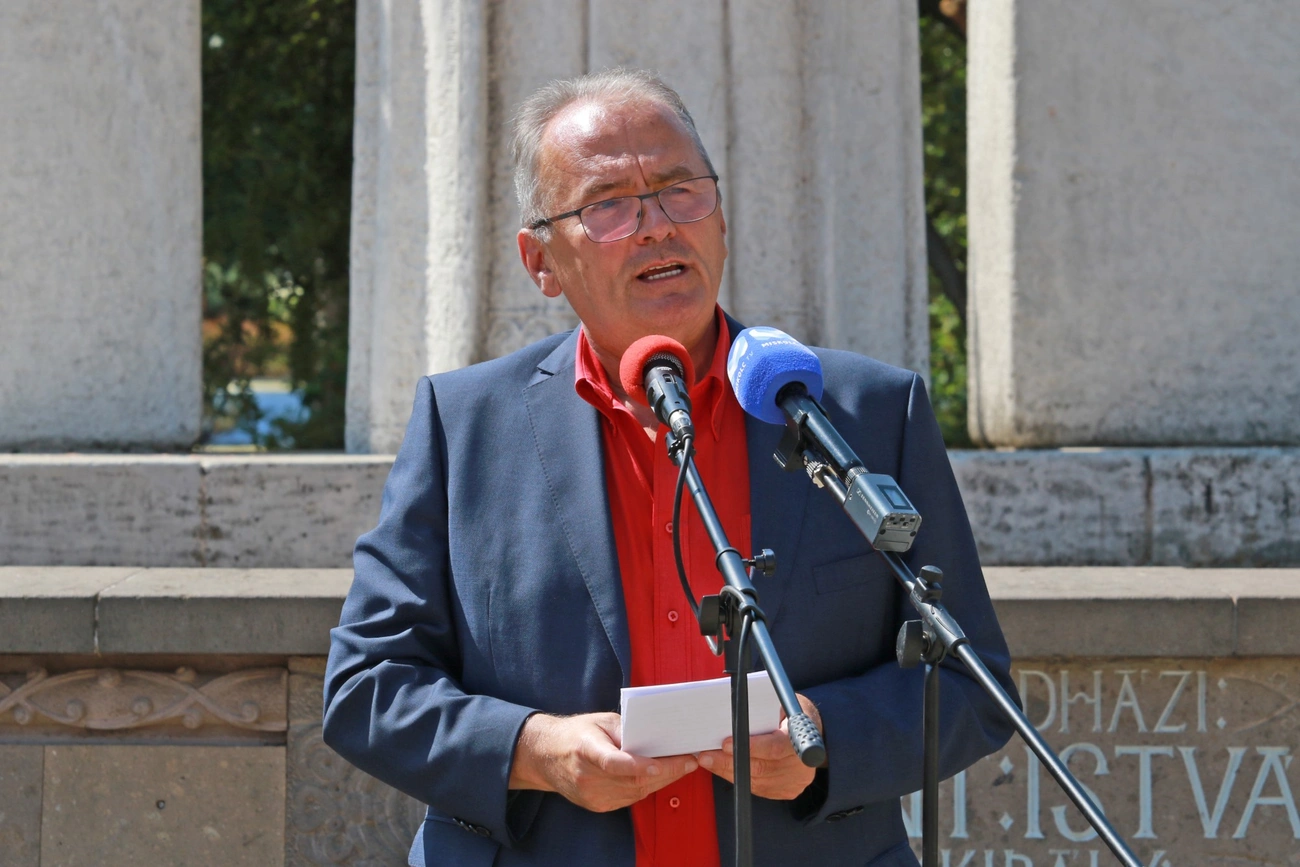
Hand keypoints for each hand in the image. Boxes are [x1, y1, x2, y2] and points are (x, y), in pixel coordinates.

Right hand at [508, 712, 699, 812]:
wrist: (546, 756)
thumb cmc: (576, 733)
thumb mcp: (600, 720)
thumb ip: (626, 728)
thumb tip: (656, 734)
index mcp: (585, 749)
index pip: (614, 762)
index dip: (638, 766)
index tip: (661, 763)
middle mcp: (587, 776)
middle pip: (632, 781)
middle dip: (667, 771)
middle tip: (689, 761)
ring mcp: (591, 795)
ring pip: (636, 793)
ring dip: (662, 781)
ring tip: (681, 766)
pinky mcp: (597, 805)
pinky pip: (630, 799)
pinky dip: (648, 787)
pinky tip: (660, 776)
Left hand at [697, 693, 822, 799]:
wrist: (813, 733)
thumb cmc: (792, 713)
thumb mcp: (782, 703)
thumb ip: (764, 709)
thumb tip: (735, 710)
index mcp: (802, 740)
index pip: (775, 747)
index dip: (750, 747)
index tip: (725, 744)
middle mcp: (801, 766)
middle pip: (761, 768)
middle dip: (729, 762)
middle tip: (706, 755)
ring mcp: (795, 782)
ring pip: (755, 781)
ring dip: (728, 771)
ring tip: (708, 760)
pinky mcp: (786, 791)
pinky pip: (757, 788)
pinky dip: (737, 778)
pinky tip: (722, 768)